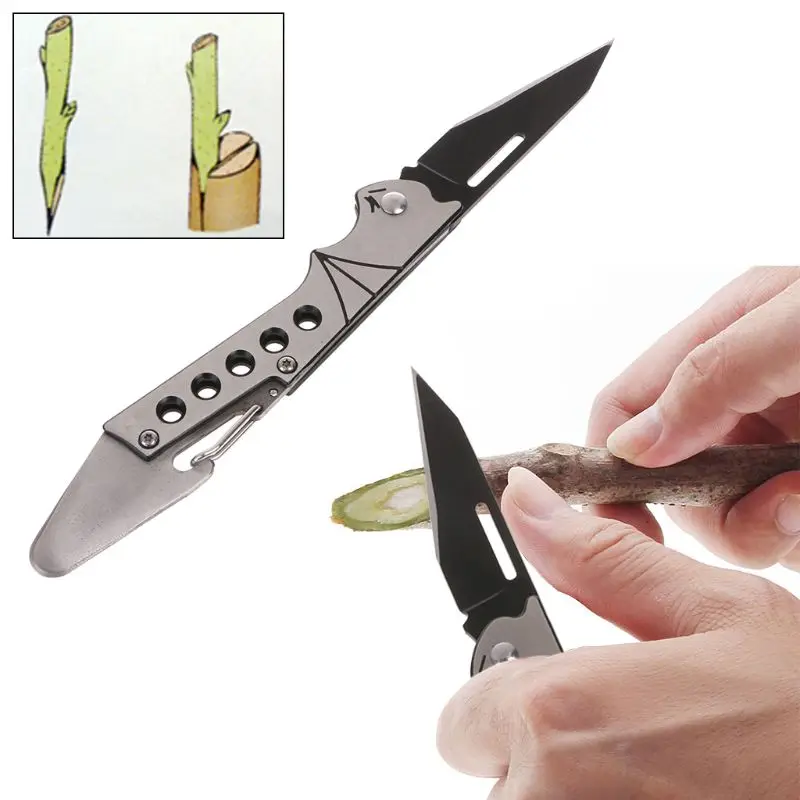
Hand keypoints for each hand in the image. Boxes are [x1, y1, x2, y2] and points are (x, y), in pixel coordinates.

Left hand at [437, 468, 799, 798]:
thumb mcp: (718, 614)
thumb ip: (599, 561)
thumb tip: (526, 504)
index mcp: (563, 716)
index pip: (460, 718)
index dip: (503, 703)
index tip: (553, 698)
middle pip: (495, 779)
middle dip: (541, 757)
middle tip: (631, 745)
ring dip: (577, 795)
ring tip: (666, 777)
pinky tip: (674, 796)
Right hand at [588, 266, 799, 570]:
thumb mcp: (793, 329)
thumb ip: (709, 377)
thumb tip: (627, 445)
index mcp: (716, 344)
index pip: (623, 409)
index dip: (607, 465)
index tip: (622, 524)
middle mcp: (737, 396)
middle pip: (669, 477)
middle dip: (711, 509)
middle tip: (775, 505)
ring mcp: (775, 443)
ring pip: (724, 516)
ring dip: (762, 526)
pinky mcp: (797, 482)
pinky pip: (773, 529)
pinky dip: (790, 532)